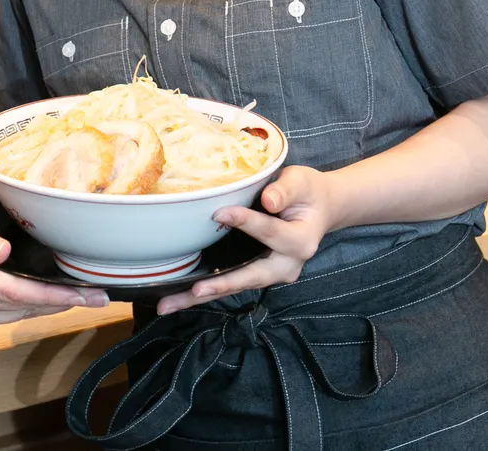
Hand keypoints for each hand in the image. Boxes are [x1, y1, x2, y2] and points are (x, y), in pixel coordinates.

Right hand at [0, 208, 106, 334]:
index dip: (56, 294)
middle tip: (99, 296)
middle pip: (23, 306)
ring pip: (15, 314)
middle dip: (63, 302)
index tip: (85, 294)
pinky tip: (46, 298)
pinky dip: (26, 307)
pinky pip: (2, 317)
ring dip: (48, 306)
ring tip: (81, 297)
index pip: (18, 290)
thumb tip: (5, 253)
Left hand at [155, 165, 334, 315]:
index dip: (246, 222)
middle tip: (194, 291)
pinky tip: (178, 296)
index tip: (219, 212)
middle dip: (220, 286)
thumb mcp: (300, 182)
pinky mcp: (256, 273)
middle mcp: (286, 266)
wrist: (319, 208)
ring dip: (201, 297)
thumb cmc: (307, 192)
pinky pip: (230, 283)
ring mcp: (271, 274)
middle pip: (249, 277)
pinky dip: (205, 290)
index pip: (270, 232)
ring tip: (169, 305)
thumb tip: (267, 201)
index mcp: (300, 241)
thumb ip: (284, 190)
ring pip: (235, 287)